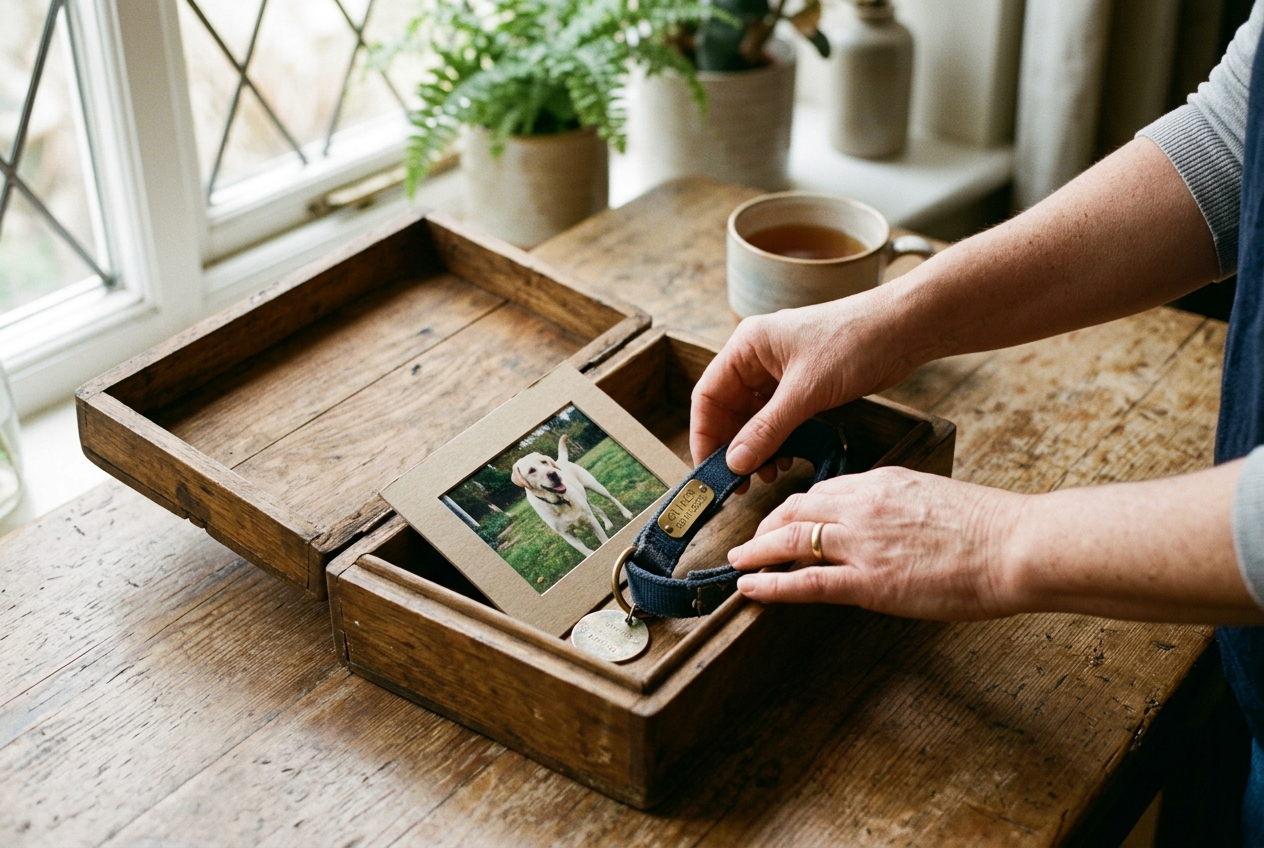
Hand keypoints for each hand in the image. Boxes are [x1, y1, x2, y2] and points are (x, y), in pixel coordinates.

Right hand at [690, 290, 918, 476]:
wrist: (902, 329)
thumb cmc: (853, 342)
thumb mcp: (805, 391)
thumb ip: (767, 429)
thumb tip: (735, 463)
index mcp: (747, 346)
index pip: (708, 396)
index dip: (705, 435)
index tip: (710, 470)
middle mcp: (757, 357)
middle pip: (728, 410)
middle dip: (734, 447)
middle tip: (741, 482)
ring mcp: (780, 371)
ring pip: (753, 418)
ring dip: (757, 448)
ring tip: (769, 473)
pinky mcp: (802, 384)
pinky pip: (777, 418)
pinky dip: (778, 440)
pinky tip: (786, 459)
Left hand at [727, 467, 1023, 620]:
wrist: (1016, 545)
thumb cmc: (990, 528)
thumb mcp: (935, 497)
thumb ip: (900, 507)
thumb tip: (887, 524)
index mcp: (881, 481)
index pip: (822, 491)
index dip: (793, 508)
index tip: (782, 520)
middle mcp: (862, 506)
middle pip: (795, 510)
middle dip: (765, 526)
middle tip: (749, 541)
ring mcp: (862, 543)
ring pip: (790, 542)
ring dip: (756, 552)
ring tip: (737, 563)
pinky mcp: (869, 581)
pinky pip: (805, 581)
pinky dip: (771, 584)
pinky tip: (750, 587)